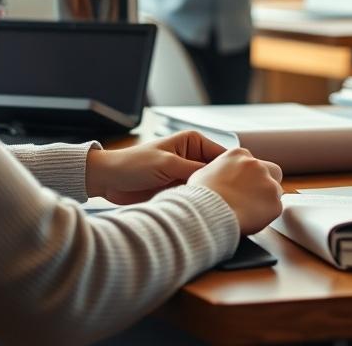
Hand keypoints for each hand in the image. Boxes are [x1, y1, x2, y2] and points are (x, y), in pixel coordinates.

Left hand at [85, 131, 225, 204]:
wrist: (109, 180)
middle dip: (221, 184)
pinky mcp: (178, 190)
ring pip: (208, 186)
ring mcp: (186, 174)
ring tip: (217, 207)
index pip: (221, 155)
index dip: (231, 169)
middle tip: (229, 199)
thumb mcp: (167, 164)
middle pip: (217, 172)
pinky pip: (196, 196)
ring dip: (209, 195)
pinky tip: (204, 210)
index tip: (242, 184)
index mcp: (193, 141)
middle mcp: (192, 157)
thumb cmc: (133, 164)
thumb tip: (220, 177)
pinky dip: (199, 202)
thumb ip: (195, 170)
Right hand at [189, 147, 283, 233]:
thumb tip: (218, 178)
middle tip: (253, 197)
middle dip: (266, 183)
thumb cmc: (200, 196)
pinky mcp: (275, 203)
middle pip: (272, 172)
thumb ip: (218, 171)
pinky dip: (266, 216)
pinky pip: (275, 210)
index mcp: (239, 155)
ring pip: (275, 191)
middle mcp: (256, 165)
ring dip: (266, 200)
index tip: (243, 187)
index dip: (249, 177)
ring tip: (249, 211)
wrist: (207, 212)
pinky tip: (251, 220)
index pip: (253, 163)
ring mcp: (268, 183)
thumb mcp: (204, 173)